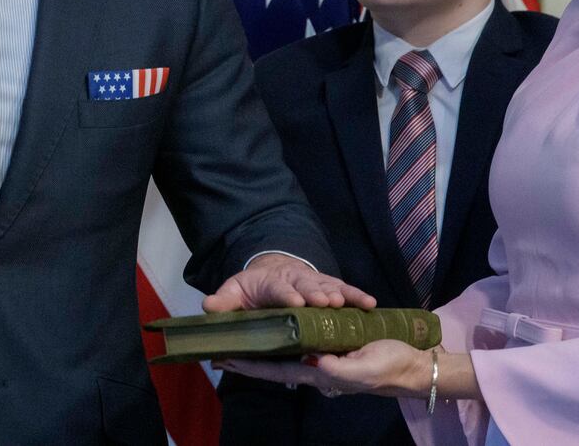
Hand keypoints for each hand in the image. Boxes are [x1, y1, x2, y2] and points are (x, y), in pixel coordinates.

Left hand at [203, 253, 376, 311]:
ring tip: (346, 303)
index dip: (286, 295)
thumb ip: (225, 302)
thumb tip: (208, 306)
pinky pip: (345, 290)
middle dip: (315, 293)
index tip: (294, 302)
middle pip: (307, 286)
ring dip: (338, 294)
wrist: (272, 271)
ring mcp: (314, 282)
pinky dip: (357, 296)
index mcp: (271, 284)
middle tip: (325, 302)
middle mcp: (295, 281)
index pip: (278, 289)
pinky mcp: (328, 286)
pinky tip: (370, 303)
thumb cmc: (253, 289)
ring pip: (328, 287)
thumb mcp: (235, 292)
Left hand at [218, 339, 433, 399]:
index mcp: (320, 374)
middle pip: (277, 361)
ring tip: (245, 331)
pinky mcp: (337, 345)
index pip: (277, 371)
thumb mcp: (365, 368)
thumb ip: (339, 368)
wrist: (414, 366)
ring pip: (289, 348)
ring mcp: (326, 357)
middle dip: (252, 355)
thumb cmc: (390, 368)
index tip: (226, 359)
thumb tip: (314, 361)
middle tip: (224, 345)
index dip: (251, 367)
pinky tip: (281, 325)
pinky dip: (291, 332)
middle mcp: (317, 367)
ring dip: (268, 342)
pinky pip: (308, 338)